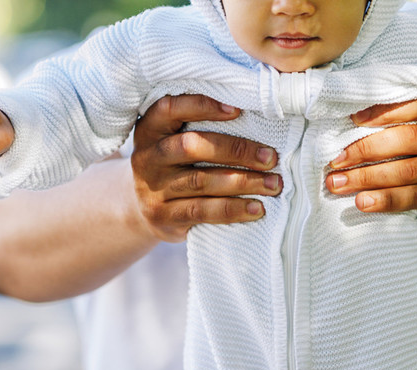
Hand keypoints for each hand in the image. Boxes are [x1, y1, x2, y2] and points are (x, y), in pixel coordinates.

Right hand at [131, 94, 281, 241]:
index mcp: (150, 130)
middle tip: (271, 157)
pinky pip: (203, 211)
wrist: (143, 211)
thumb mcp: (174, 143)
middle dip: (236, 150)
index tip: (238, 111)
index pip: (170, 108)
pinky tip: (257, 209)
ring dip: (243, 182)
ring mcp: (153, 189)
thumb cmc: (175, 168)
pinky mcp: (163, 216)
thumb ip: (201, 130)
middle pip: (192, 146)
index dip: (202, 106)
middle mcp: (148, 157)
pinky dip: (233, 209)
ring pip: (201, 181)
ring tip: (273, 184)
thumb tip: (260, 123)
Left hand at [326, 96, 416, 224]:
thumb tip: (347, 122)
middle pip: (407, 139)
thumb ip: (401, 122)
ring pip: (406, 171)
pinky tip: (362, 202)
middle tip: (335, 160)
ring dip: (367, 178)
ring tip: (337, 184)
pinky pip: (412, 197)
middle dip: (365, 150)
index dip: (385, 111)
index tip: (353, 119)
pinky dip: (384, 200)